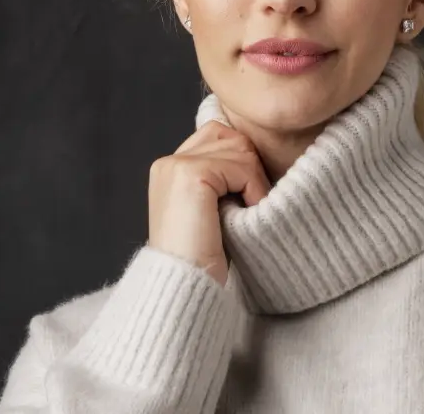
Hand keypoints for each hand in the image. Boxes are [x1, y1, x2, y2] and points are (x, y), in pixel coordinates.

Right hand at [147, 121, 271, 285]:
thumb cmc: (205, 261)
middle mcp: (168, 162)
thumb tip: (255, 154)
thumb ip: (221, 181)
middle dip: (250, 168)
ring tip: (249, 212)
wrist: (185, 289)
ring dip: (255, 181)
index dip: (241, 161)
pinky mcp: (191, 174)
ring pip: (240, 148)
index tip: (248, 195)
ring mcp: (176, 166)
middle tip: (252, 204)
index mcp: (169, 168)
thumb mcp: (211, 212)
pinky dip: (254, 190)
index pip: (218, 133)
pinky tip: (247, 214)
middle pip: (232, 136)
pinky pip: (242, 166)